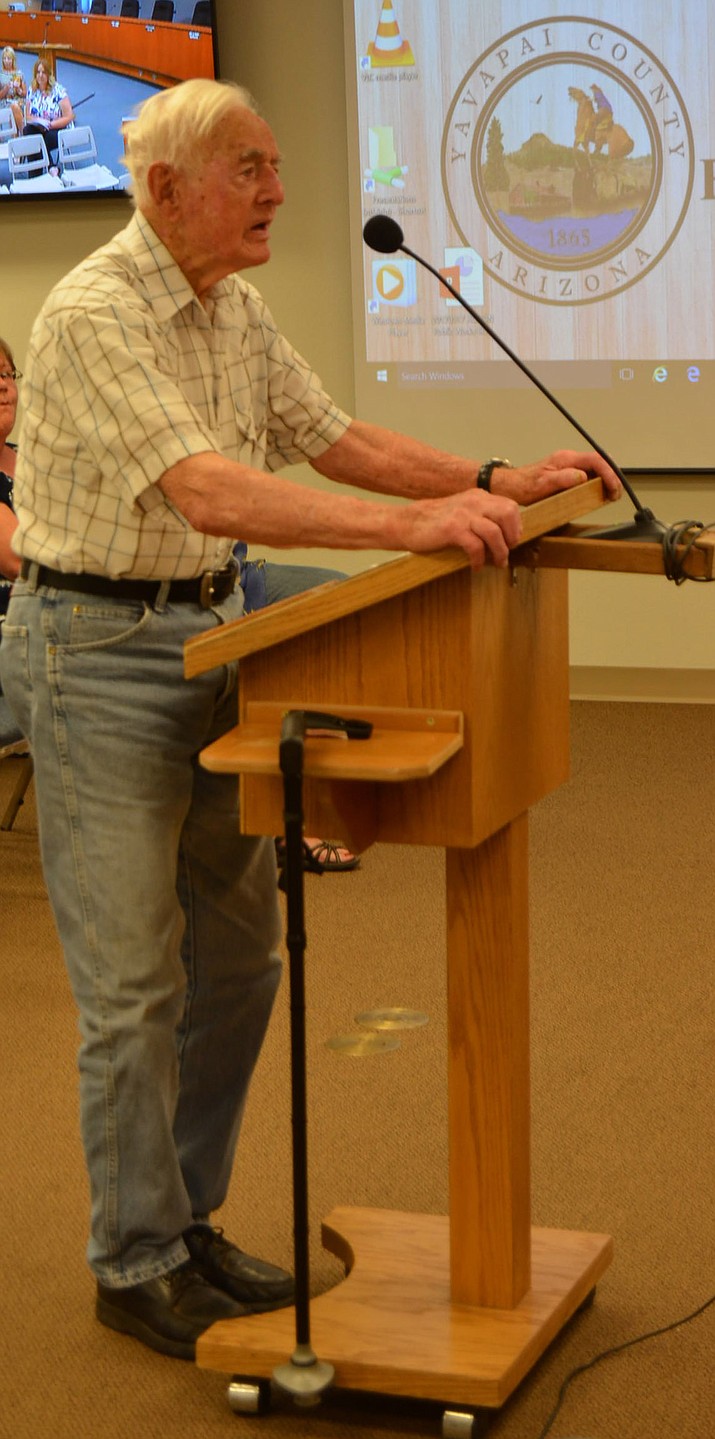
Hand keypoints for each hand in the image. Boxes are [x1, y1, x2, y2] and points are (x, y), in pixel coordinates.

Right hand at [397, 488, 522, 569]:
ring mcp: (463, 514)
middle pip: (508, 514)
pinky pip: (476, 546)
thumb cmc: (435, 522)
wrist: (407, 523)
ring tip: (497, 563)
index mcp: (478, 496)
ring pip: (495, 532)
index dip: (516, 526)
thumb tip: (504, 535)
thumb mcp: (462, 511)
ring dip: (500, 552)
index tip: (511, 541)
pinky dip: (479, 560)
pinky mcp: (452, 529)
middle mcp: (473, 502)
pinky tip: (476, 567)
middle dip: (512, 536)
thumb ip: (481, 516)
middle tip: (508, 551)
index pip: (510, 506)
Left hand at [491, 450, 621, 504]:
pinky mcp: (567, 475)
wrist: (510, 487)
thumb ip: (562, 479)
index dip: (609, 473)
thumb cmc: (523, 486)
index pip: (596, 460)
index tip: (614, 487)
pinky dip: (597, 484)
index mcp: (566, 458)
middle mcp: (569, 460)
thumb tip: (582, 477)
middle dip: (612, 477)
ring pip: (595, 469)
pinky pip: (587, 476)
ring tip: (611, 496)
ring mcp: (569, 467)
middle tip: (616, 494)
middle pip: (599, 462)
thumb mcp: (542, 484)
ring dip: (606, 481)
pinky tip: (599, 495)